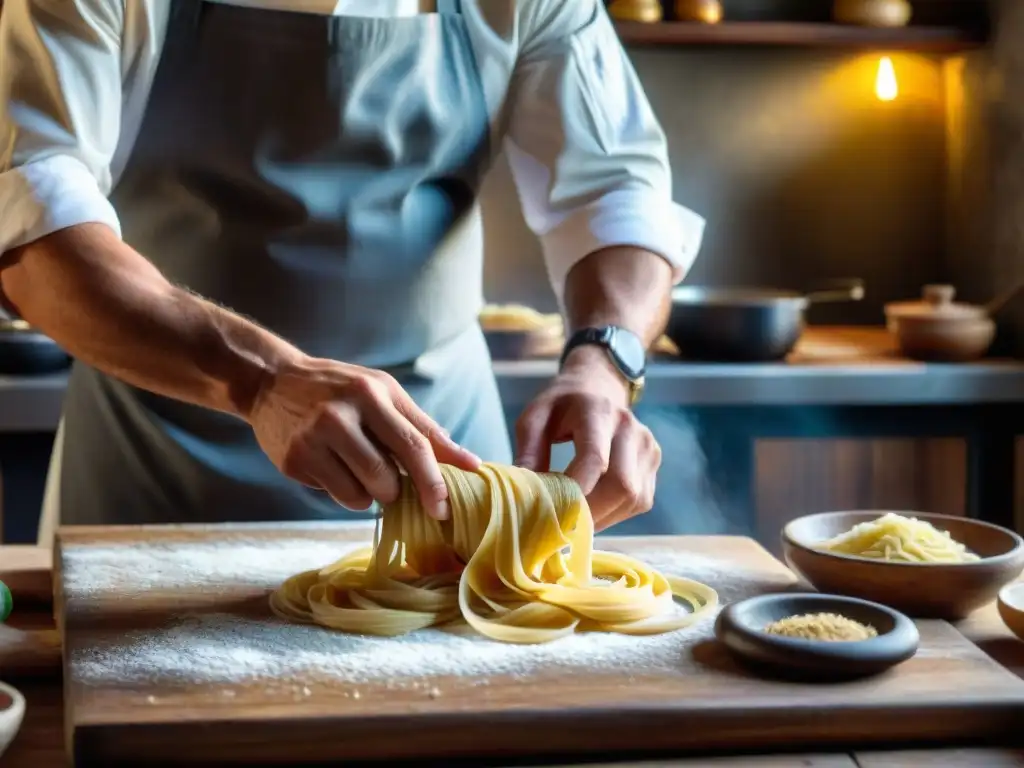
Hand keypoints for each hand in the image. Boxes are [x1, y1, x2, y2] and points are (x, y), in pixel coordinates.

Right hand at [248, 356, 479, 518]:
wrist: (274, 383)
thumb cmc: (343, 390)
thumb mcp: (385, 394)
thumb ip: (425, 429)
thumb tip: (470, 464)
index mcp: (371, 394)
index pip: (413, 446)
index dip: (433, 481)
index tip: (444, 507)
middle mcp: (339, 415)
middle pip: (387, 478)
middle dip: (397, 490)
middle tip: (391, 480)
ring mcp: (312, 439)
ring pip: (361, 496)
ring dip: (370, 493)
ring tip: (358, 466)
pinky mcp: (294, 461)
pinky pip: (336, 496)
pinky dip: (345, 491)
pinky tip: (333, 465)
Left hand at [515, 346, 660, 530]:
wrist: (597, 387)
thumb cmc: (561, 406)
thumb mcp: (534, 418)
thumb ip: (528, 452)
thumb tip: (526, 494)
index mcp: (597, 412)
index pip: (594, 458)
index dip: (576, 491)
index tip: (552, 512)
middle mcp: (629, 427)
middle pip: (621, 485)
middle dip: (591, 512)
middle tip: (561, 525)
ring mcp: (647, 444)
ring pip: (634, 498)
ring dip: (604, 517)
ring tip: (575, 519)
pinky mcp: (653, 461)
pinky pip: (640, 500)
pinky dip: (616, 513)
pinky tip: (594, 509)